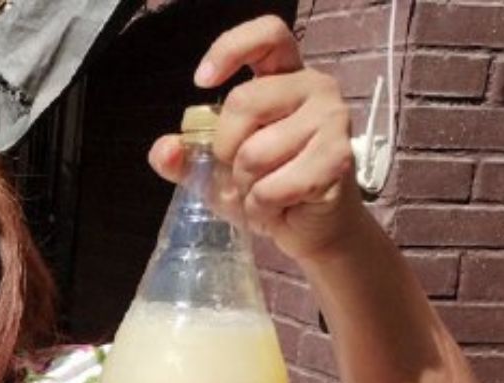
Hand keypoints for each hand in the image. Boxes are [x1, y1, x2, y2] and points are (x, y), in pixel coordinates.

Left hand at [148, 15, 367, 262]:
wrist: (305, 226)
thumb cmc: (263, 185)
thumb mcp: (212, 168)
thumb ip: (183, 155)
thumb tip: (165, 149)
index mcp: (284, 77)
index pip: (268, 36)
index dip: (231, 49)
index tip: (201, 81)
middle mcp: (314, 87)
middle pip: (244, 101)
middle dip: (225, 149)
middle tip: (238, 171)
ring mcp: (333, 118)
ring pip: (256, 152)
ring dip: (245, 186)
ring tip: (262, 191)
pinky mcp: (339, 157)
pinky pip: (274, 187)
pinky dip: (262, 207)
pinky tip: (278, 207)